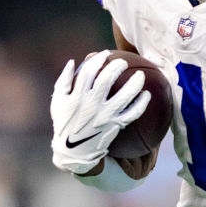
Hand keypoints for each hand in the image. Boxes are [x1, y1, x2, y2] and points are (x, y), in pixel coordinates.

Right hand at [50, 50, 149, 173]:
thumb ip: (64, 80)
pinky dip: (141, 104)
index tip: (105, 54)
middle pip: (107, 80)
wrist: (73, 151)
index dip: (98, 59)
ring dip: (135, 83)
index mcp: (77, 96)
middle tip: (123, 62)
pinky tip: (147, 95)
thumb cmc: (65, 123)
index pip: (89, 71)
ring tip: (141, 75)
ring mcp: (104, 116)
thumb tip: (73, 61)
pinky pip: (132, 114)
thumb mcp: (58, 102)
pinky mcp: (114, 126)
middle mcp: (91, 105)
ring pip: (124, 96)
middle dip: (117, 66)